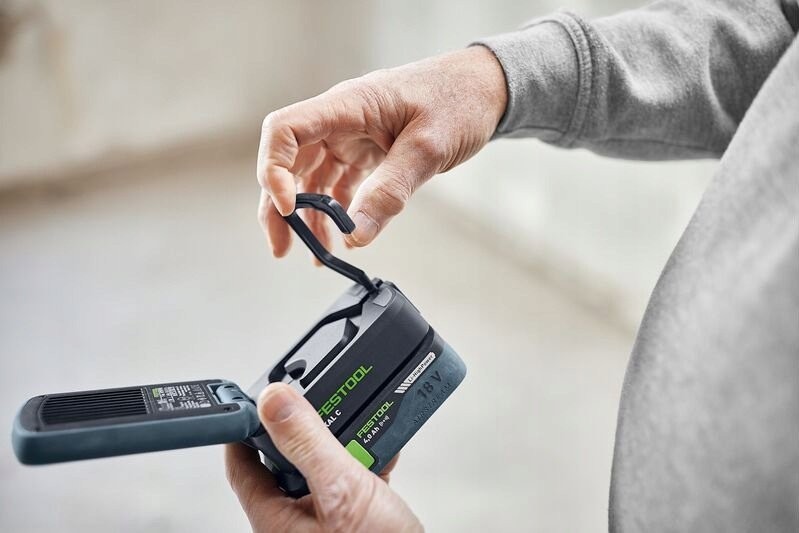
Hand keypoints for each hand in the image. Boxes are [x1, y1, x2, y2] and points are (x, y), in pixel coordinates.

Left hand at [225, 383, 422, 532]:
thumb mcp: (342, 491)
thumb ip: (307, 444)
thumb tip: (274, 401)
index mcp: (276, 518)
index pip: (243, 461)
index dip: (249, 424)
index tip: (261, 394)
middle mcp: (296, 519)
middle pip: (289, 456)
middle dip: (311, 427)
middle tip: (324, 401)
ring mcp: (325, 519)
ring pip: (324, 464)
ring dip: (345, 441)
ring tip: (364, 425)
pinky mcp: (352, 520)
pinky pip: (350, 478)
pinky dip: (366, 458)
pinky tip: (382, 448)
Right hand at [256, 45, 506, 254]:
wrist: (486, 89)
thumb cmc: (459, 101)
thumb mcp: (428, 147)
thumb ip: (391, 190)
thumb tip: (357, 235)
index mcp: (347, 106)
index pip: (285, 131)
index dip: (274, 170)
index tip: (289, 209)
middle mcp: (341, 119)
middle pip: (289, 160)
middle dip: (280, 206)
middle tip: (283, 247)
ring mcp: (352, 135)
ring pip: (312, 177)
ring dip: (308, 215)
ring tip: (315, 252)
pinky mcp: (366, 150)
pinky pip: (339, 182)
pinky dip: (335, 210)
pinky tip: (341, 236)